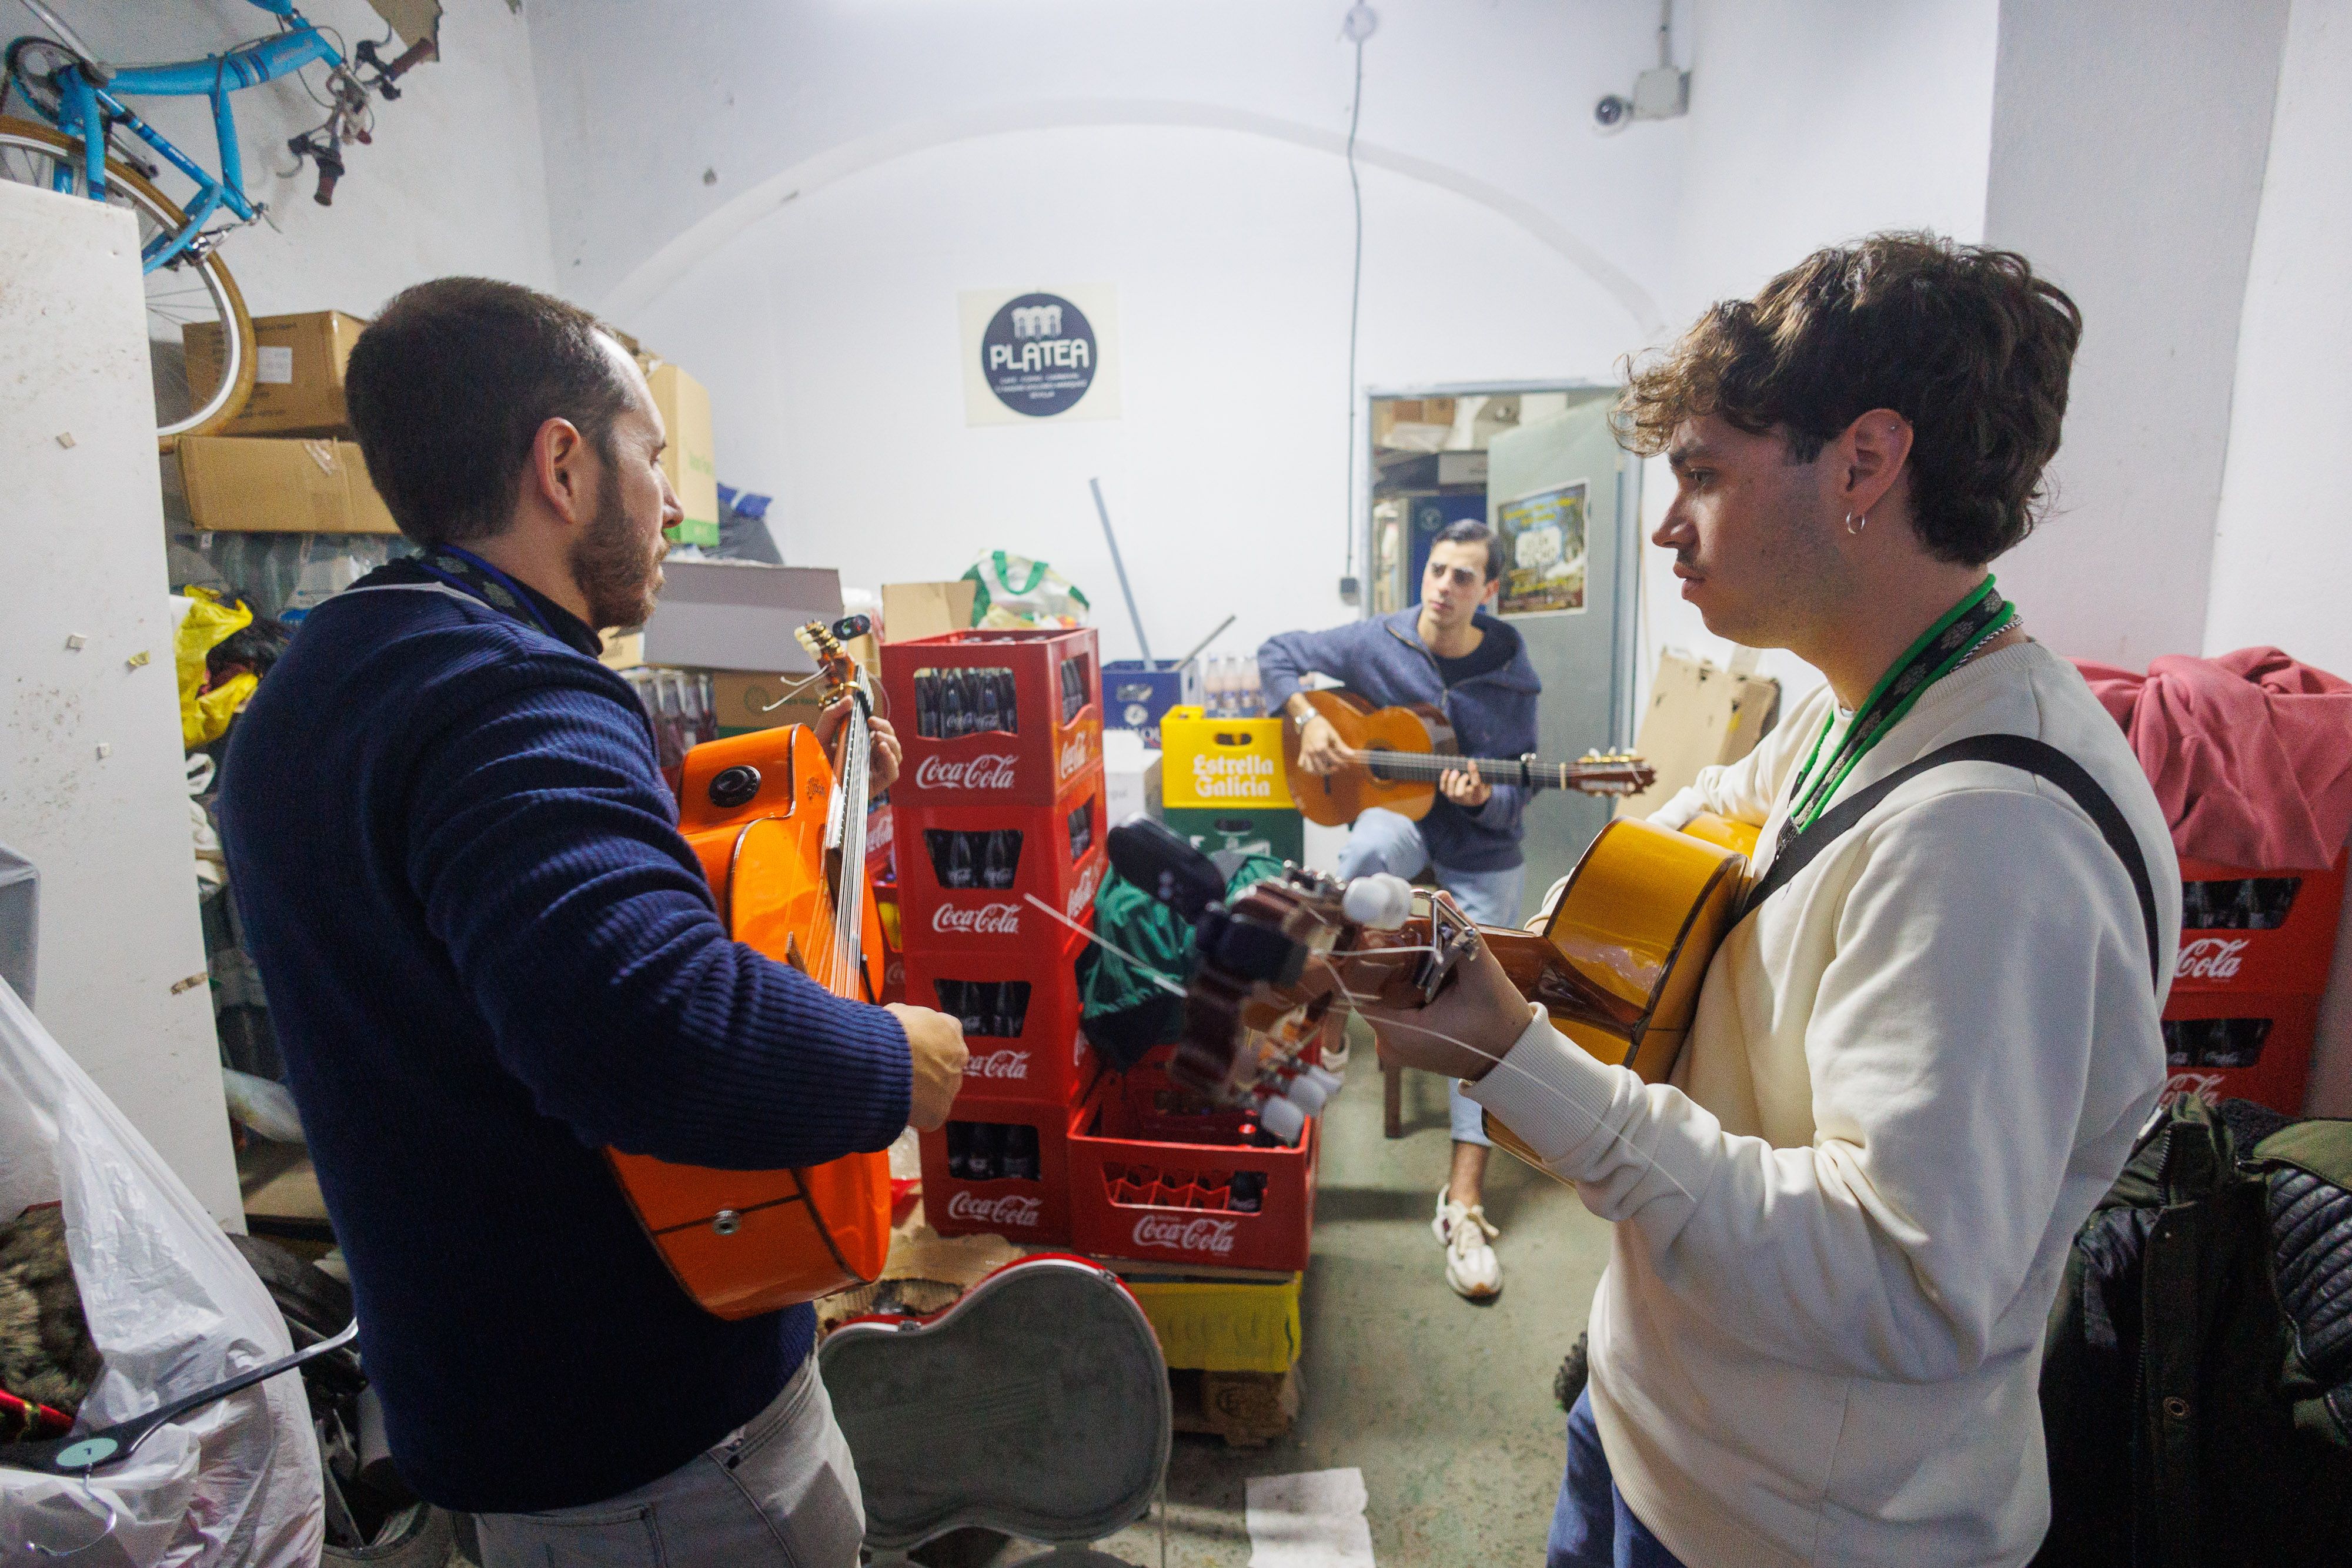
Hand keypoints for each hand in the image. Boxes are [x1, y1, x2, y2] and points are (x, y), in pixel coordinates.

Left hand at [815, 700, 900, 796]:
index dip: (881, 725)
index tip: (870, 718)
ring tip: (879, 737)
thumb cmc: (812, 762)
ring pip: (896, 756)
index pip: (881, 734)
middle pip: (891, 743)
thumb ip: (832, 715)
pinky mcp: (874, 787)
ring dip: (892, 743)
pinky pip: (892, 774)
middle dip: (887, 731)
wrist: (806, 786)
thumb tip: (849, 699)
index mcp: (861, 747)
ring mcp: (873, 773)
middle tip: (873, 725)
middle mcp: (869, 760)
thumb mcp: (821, 735)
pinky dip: (891, 760)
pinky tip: (883, 749)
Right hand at [888, 1003, 967, 1130]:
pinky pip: (930, 1116)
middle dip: (929, 1068)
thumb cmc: (890, 1032)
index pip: (947, 1033)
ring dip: (924, 1092)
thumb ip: (908, 1018)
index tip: (915, 1046)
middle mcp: (958, 1058)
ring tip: (897, 1089)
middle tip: (906, 1070)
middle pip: (946, 1064)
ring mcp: (951, 1086)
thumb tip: (900, 1021)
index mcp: (950, 1030)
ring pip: (940, 1091)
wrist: (885, 1059)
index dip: (929, 1041)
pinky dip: (917, 1115)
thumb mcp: (898, 1013)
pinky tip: (899, 1107)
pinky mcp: (940, 1111)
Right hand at [1295, 713, 1348, 776]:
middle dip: (1330, 770)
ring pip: (1311, 769)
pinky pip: (1302, 765)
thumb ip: (1341, 746)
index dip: (1341, 764)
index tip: (1346, 766)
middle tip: (1336, 768)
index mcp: (1321, 747)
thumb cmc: (1322, 726)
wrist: (1308, 720)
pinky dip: (1307, 768)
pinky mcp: (1302, 752)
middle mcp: (1313, 752)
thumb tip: (1351, 754)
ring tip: (1325, 769)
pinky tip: (1314, 768)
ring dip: (1319, 772)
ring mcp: (1306, 753)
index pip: (1333, 760)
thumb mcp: (1333, 735)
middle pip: (1322, 767)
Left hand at [1351, 929, 1532, 1084]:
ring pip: (1380, 998)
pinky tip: (1416, 970)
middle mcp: (1390, 1045)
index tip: (1375, 931)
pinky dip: (1401, 989)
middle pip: (1368, 991)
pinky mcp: (1404, 1043)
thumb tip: (1440, 897)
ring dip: (1393, 974)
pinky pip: (1391, 1009)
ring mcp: (1395, 1047)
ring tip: (1408, 947)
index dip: (1365, 958)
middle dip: (1382, 962)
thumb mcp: (1483, 975)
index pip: (1360, 988)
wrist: (1512, 1055)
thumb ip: (1462, 935)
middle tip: (1396, 931)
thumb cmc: (1499, 1021)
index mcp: (1400, 1034)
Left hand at [1440, 759, 1491, 807]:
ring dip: (1451, 780)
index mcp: (1478, 796)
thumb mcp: (1487, 783)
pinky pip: (1443, 789)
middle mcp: (1466, 800)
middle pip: (1460, 793)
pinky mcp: (1449, 796)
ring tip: (1456, 770)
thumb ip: (1484, 773)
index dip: (1473, 772)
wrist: (1474, 801)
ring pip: (1450, 792)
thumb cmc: (1482, 788)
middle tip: (1464, 773)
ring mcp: (1456, 799)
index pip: (1476, 785)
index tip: (1471, 761)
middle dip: (1461, 781)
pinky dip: (1444, 779)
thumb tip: (1480, 759)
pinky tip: (1447, 770)